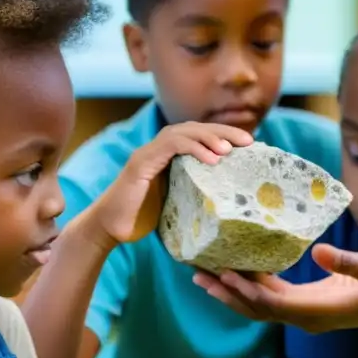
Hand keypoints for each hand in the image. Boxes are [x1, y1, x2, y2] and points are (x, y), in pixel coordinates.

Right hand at [87, 122, 252, 247]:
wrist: (108, 229)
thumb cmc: (142, 222)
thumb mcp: (177, 205)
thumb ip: (195, 197)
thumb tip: (229, 207)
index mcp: (168, 157)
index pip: (199, 137)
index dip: (223, 136)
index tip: (248, 145)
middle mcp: (158, 149)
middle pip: (195, 128)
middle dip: (223, 131)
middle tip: (249, 141)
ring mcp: (148, 153)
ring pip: (184, 132)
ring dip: (210, 137)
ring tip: (230, 148)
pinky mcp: (141, 162)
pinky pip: (171, 145)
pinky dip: (194, 148)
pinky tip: (212, 158)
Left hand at [193, 243, 357, 332]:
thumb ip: (348, 262)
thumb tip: (320, 252)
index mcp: (317, 310)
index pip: (274, 303)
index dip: (248, 290)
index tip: (225, 274)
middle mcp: (304, 317)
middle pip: (256, 308)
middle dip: (227, 292)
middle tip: (197, 274)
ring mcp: (303, 315)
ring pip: (259, 308)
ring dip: (231, 293)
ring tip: (203, 276)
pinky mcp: (305, 307)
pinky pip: (270, 301)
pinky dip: (249, 289)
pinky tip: (234, 273)